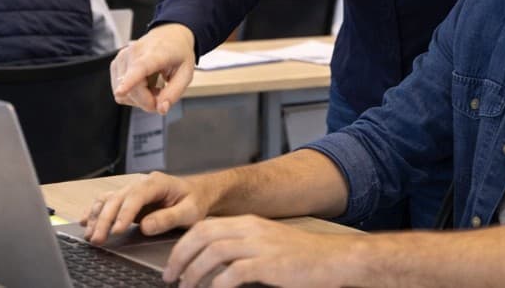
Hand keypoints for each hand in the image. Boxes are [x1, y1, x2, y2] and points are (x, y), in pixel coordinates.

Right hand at [82, 172, 211, 244]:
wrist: (198, 193)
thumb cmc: (195, 200)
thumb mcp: (189, 211)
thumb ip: (168, 218)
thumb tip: (146, 226)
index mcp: (156, 182)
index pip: (136, 196)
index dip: (124, 213)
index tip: (116, 230)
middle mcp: (141, 183)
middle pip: (117, 198)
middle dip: (105, 219)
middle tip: (99, 238)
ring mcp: (132, 190)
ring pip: (108, 200)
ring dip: (97, 217)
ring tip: (90, 235)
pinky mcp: (128, 199)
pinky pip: (107, 202)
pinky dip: (95, 212)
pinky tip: (86, 222)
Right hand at [111, 24, 195, 113]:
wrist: (170, 35)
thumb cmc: (178, 52)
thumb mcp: (186, 73)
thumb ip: (174, 93)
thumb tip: (161, 109)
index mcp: (155, 53)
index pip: (140, 68)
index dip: (129, 82)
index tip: (121, 91)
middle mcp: (133, 53)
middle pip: (133, 90)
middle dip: (147, 102)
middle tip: (161, 95)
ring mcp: (122, 58)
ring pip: (123, 94)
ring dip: (139, 98)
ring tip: (153, 86)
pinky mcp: (116, 64)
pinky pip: (119, 91)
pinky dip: (132, 93)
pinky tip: (143, 84)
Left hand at [164, 216, 351, 287]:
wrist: (332, 259)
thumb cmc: (300, 257)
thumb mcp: (267, 244)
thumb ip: (241, 248)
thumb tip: (213, 264)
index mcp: (247, 223)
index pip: (204, 227)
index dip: (183, 245)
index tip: (173, 263)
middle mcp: (250, 229)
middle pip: (202, 235)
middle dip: (180, 256)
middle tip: (171, 276)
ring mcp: (260, 245)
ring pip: (214, 252)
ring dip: (195, 271)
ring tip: (188, 287)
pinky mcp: (269, 264)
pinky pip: (235, 271)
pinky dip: (219, 283)